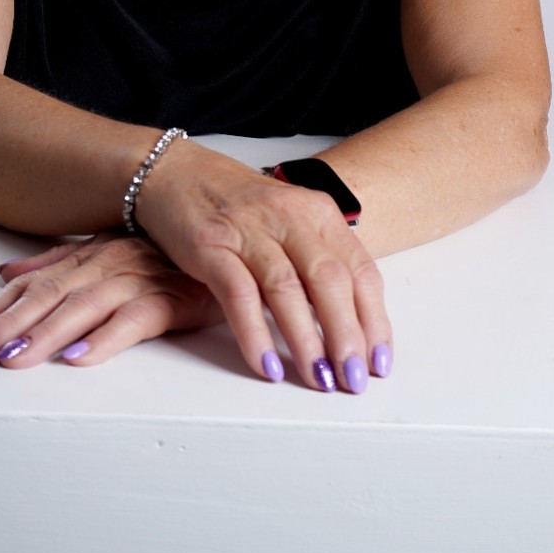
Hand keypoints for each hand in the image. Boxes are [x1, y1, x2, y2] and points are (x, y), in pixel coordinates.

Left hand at [0, 232, 224, 368]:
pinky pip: (135, 320)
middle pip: (51, 296)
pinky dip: (106, 339)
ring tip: (14, 360)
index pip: (34, 283)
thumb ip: (57, 263)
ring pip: (84, 308)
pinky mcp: (173, 299)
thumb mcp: (108, 253)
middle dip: (9, 326)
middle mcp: (109, 263)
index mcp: (90, 255)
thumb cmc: (169, 256)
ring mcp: (140, 279)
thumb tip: (5, 271)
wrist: (232, 249)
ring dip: (45, 336)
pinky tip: (79, 358)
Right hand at [134, 142, 391, 393]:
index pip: (361, 271)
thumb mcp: (290, 224)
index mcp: (318, 213)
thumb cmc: (238, 206)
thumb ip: (319, 263)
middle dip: (346, 336)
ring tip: (319, 380)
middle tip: (352, 380)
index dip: (374, 320)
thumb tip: (352, 327)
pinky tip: (266, 364)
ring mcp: (248, 229)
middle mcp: (289, 217)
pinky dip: (255, 333)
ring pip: (287, 289)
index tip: (378, 361)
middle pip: (330, 281)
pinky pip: (238, 294)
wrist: (175, 172)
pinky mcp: (211, 244)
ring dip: (306, 341)